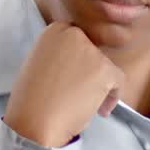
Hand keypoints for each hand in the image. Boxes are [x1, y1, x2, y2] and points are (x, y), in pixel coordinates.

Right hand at [4, 23, 123, 147]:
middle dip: (88, 72)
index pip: (77, 42)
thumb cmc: (30, 100)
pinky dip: (113, 97)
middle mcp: (74, 34)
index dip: (77, 62)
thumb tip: (75, 66)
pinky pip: (118, 81)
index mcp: (54, 30)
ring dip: (98, 86)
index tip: (72, 78)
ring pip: (105, 68)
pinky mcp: (104, 68)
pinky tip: (100, 111)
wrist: (35, 119)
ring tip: (83, 105)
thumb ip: (57, 57)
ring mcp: (90, 50)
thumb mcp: (38, 64)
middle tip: (78, 93)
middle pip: (92, 53)